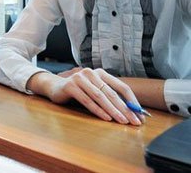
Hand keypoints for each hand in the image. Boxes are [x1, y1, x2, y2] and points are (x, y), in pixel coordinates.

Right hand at [28, 68, 143, 124]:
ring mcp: (79, 78)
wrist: (54, 87)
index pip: (121, 87)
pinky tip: (106, 118)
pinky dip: (97, 110)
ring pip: (100, 96)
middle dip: (125, 109)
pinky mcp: (70, 85)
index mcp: (100, 73)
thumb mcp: (95, 91)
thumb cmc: (78, 91)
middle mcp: (91, 73)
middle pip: (112, 93)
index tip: (140, 115)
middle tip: (134, 121)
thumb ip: (109, 97)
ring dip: (113, 110)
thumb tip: (131, 112)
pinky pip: (86, 100)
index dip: (132, 102)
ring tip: (122, 121)